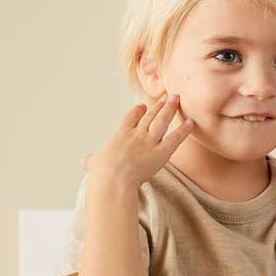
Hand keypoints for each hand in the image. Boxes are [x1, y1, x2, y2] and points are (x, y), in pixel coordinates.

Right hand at [80, 92, 194, 187]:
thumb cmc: (102, 173)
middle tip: (167, 97)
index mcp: (121, 134)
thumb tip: (84, 161)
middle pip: (150, 116)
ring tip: (177, 98)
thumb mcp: (95, 164)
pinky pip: (176, 138)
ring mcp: (150, 141)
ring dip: (171, 108)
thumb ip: (92, 161)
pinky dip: (184, 130)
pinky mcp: (162, 152)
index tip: (143, 106)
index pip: (131, 118)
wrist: (113, 178)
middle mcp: (137, 134)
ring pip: (163, 121)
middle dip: (159, 106)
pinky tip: (191, 122)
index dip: (137, 111)